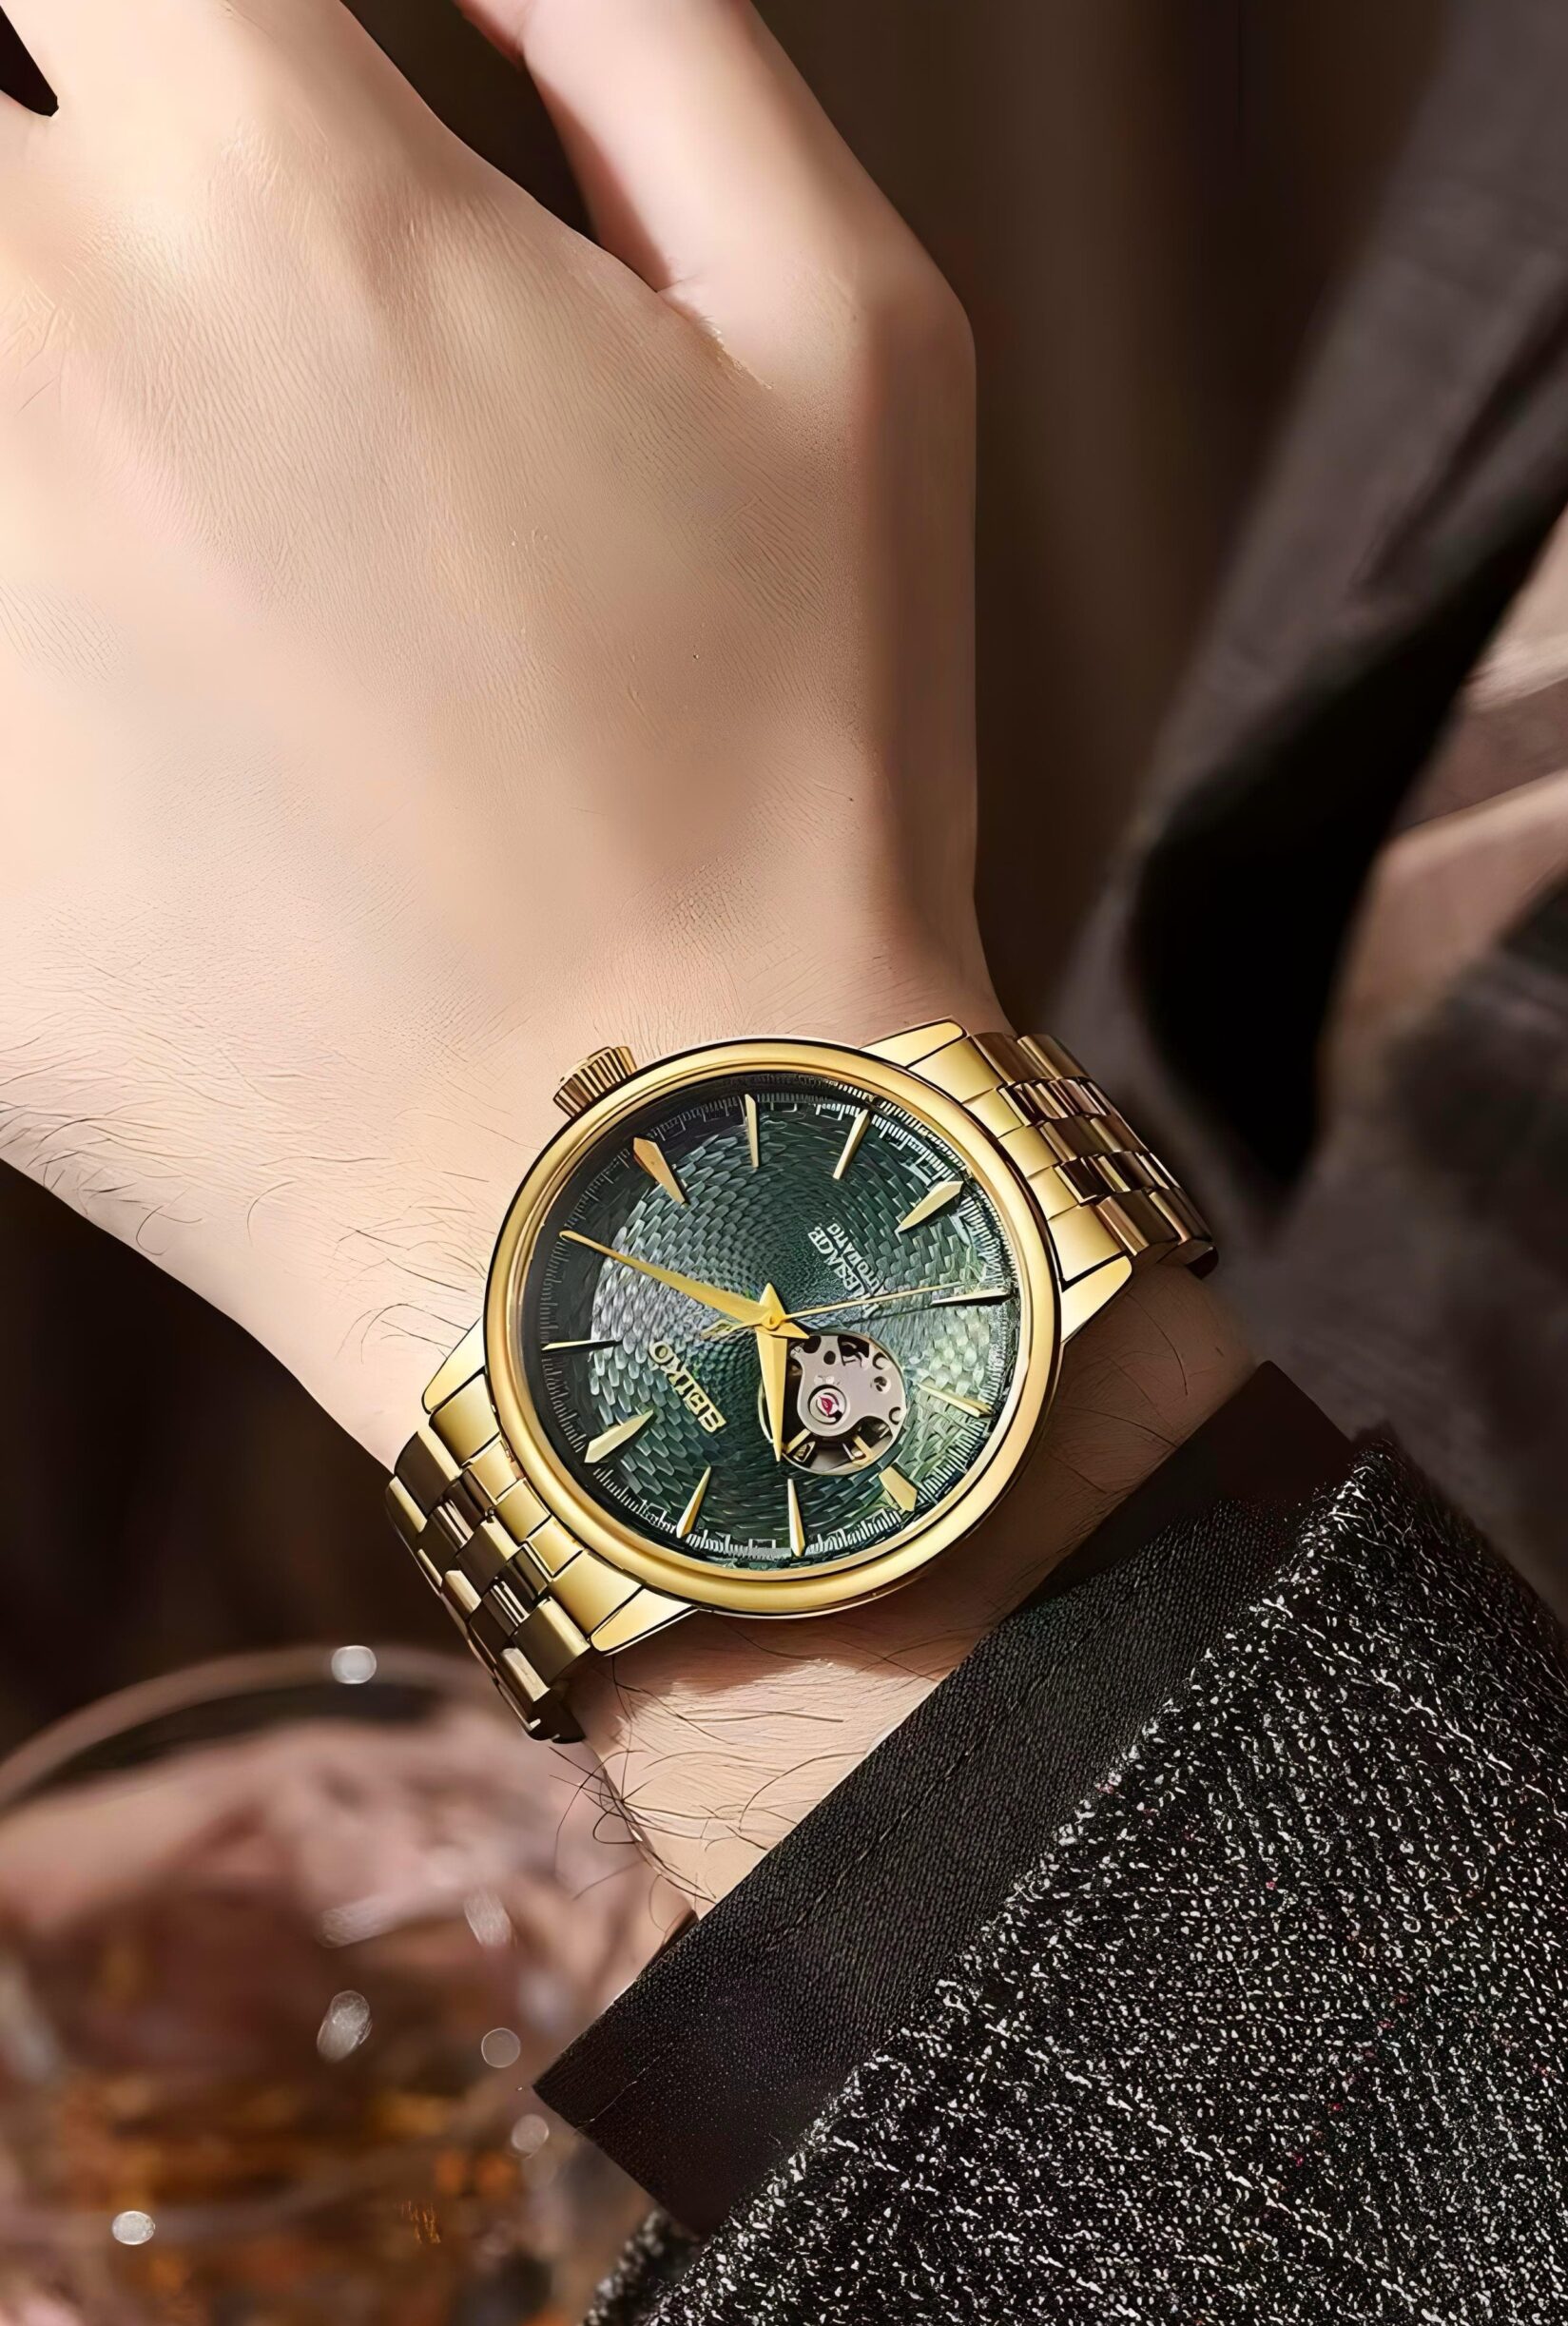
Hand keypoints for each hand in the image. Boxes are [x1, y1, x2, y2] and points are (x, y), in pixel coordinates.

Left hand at [0, 0, 990, 1464]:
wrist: (650, 1188)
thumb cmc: (793, 781)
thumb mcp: (853, 347)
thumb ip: (650, 30)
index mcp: (289, 191)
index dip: (135, 10)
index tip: (179, 77)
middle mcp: (44, 344)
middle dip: (62, 191)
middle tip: (165, 320)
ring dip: (24, 382)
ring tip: (146, 508)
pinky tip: (102, 670)